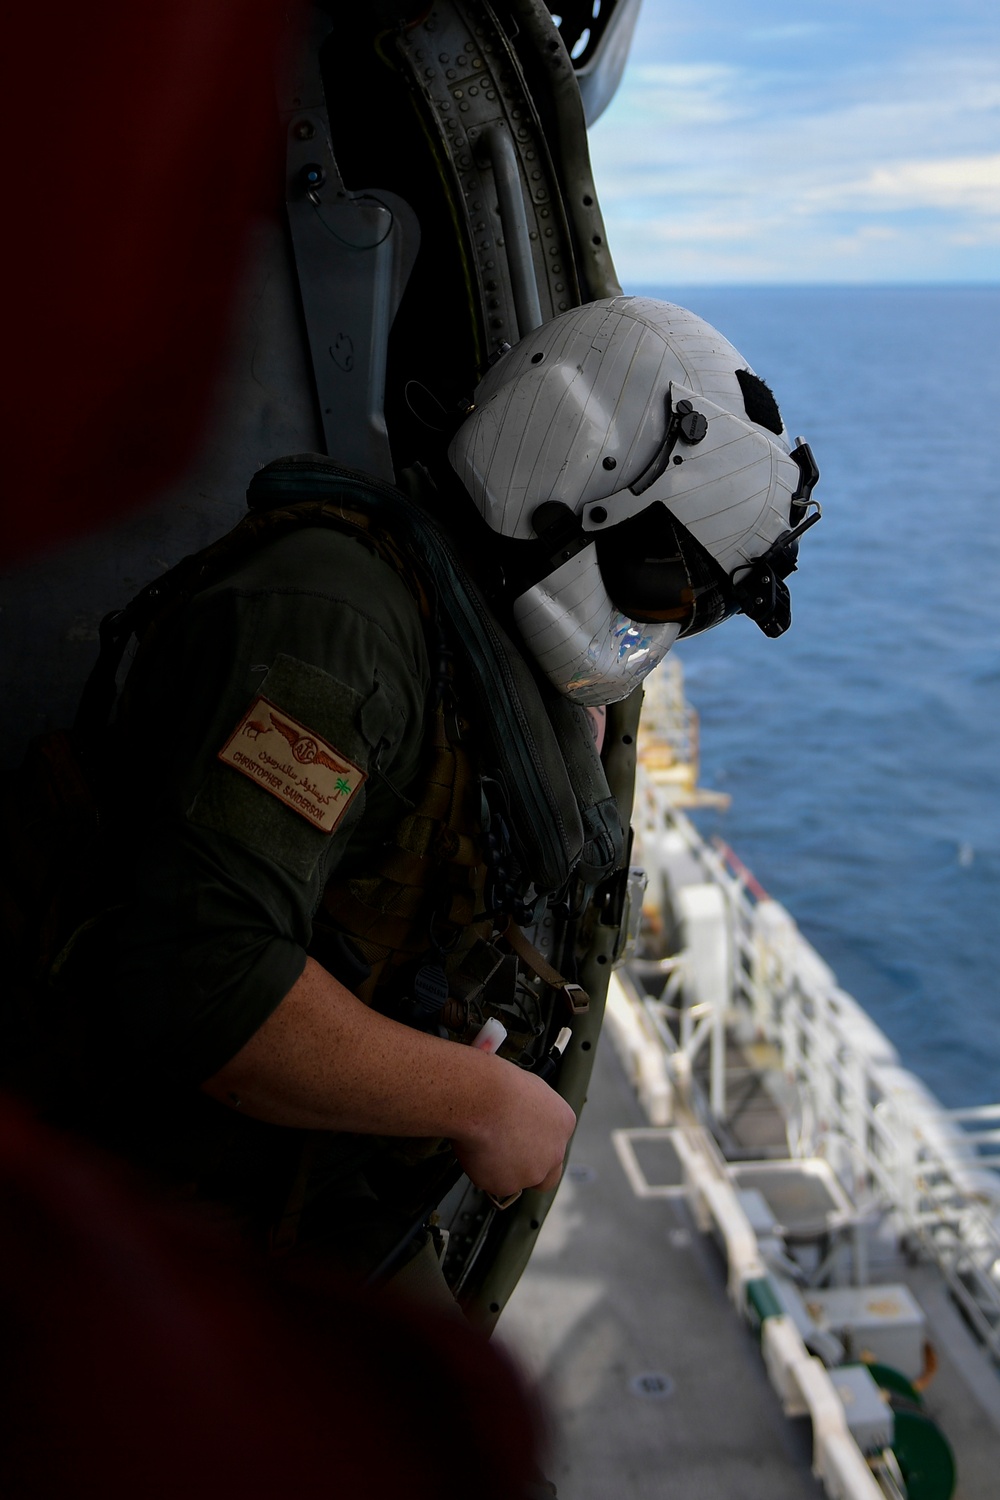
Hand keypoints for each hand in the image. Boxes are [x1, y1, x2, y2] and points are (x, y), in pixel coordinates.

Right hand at [450, 1058, 576, 1199]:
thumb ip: (533, 1111)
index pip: (556, 1143)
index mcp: (563, 1124)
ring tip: (483, 1145)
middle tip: (507, 1154)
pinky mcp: (506, 1184)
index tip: (522, 1138)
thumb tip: (521, 1112)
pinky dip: (483, 1172)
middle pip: (546, 1172)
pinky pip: (492, 1182)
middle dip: (528, 1168)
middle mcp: (554, 1152)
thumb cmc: (499, 1085)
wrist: (482, 1098)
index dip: (537, 1143)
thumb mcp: (528, 1087)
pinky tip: (475, 1151)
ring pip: (517, 1179)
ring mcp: (532, 1172)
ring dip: (503, 1169)